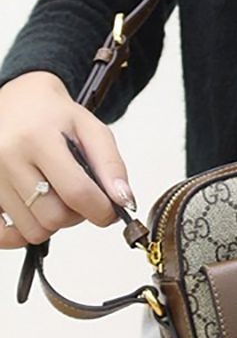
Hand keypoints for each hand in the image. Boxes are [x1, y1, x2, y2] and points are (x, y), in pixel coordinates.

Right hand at [0, 71, 134, 248]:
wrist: (17, 101)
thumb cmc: (55, 116)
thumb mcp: (91, 130)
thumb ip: (111, 165)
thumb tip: (124, 200)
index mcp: (38, 138)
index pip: (77, 192)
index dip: (101, 211)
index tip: (109, 212)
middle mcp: (6, 157)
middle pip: (54, 217)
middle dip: (77, 216)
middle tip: (78, 198)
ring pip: (33, 230)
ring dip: (53, 223)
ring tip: (55, 198)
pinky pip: (2, 236)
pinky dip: (22, 235)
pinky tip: (34, 215)